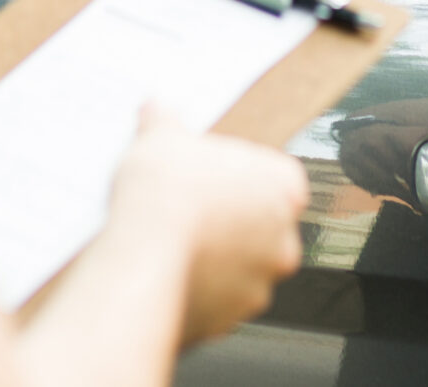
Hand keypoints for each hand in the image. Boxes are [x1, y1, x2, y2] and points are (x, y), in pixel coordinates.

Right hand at [106, 106, 308, 346]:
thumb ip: (165, 120)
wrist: (143, 255)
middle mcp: (285, 241)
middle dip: (230, 221)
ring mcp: (259, 285)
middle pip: (260, 226)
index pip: (275, 179)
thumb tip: (157, 107)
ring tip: (172, 242)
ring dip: (214, 260)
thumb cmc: (164, 191)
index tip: (211, 177)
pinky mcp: (231, 321)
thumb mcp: (160, 137)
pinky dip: (196, 291)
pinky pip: (215, 301)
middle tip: (190, 209)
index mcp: (284, 188)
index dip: (239, 177)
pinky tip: (166, 272)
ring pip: (239, 269)